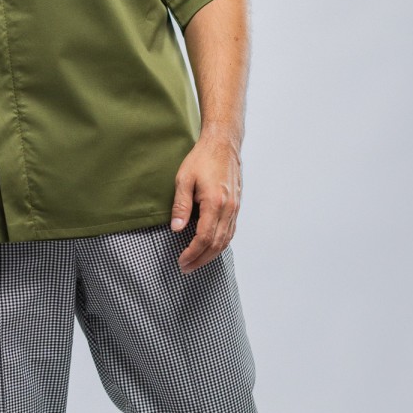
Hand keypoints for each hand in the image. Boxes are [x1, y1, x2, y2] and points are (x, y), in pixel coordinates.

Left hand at [169, 131, 241, 271]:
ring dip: (211, 255)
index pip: (204, 237)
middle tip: (186, 268)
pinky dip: (221, 244)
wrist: (223, 143)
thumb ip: (180, 205)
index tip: (181, 260)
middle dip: (201, 259)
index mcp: (215, 202)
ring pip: (226, 240)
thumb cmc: (202, 158)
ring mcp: (235, 207)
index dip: (192, 253)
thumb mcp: (184, 179)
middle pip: (217, 244)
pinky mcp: (236, 205)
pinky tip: (211, 248)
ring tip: (196, 262)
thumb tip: (176, 229)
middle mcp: (229, 208)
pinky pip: (230, 231)